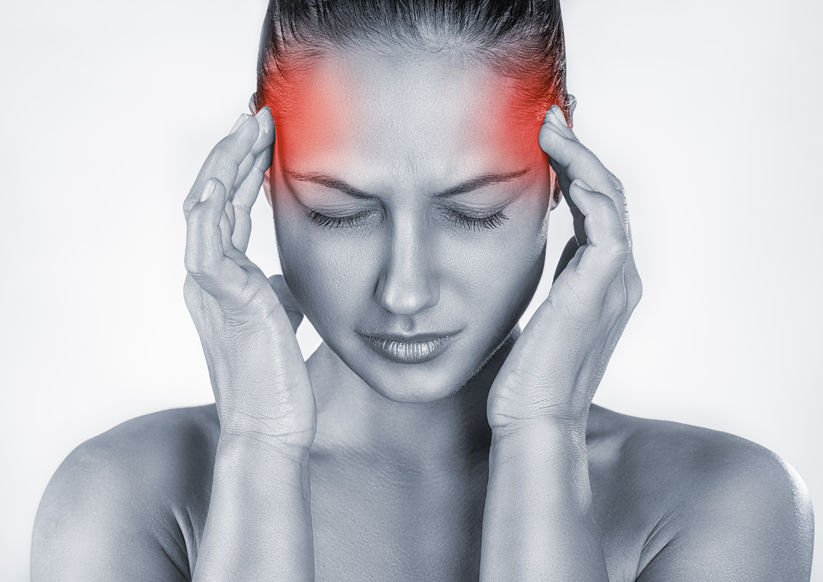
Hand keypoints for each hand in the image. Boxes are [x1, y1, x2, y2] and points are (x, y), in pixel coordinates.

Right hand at [182, 108, 315, 454]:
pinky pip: (208, 241)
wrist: (271, 427)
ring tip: (253, 127)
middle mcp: (207, 277)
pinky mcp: (223, 299)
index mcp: (222, 279)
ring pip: (203, 207)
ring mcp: (209, 287)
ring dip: (227, 164)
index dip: (240, 170)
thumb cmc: (277, 378)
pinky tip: (234, 175)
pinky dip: (215, 205)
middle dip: (234, 153)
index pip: (225, 210)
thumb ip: (277, 291)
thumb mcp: (281, 320)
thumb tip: (289, 275)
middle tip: (259, 117)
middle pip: (210, 197)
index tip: (264, 137)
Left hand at [486, 105, 641, 433]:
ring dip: (580, 154)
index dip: (573, 174)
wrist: (532, 421)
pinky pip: (604, 210)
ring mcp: (617, 278)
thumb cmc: (522, 379)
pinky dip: (584, 175)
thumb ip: (532, 288)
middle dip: (578, 154)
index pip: (595, 212)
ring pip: (609, 194)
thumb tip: (498, 264)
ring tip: (547, 125)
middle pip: (607, 195)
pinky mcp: (606, 279)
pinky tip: (554, 154)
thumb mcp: (528, 319)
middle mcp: (617, 277)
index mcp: (600, 285)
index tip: (540, 146)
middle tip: (545, 121)